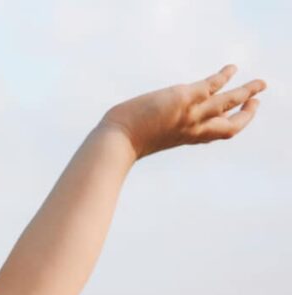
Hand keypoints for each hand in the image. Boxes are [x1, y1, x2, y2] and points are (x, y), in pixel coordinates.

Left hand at [99, 64, 266, 159]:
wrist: (116, 144)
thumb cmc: (121, 144)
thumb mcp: (143, 140)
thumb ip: (150, 135)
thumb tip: (137, 135)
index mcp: (186, 138)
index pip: (215, 135)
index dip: (230, 127)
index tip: (236, 120)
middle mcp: (193, 128)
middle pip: (231, 124)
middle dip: (247, 114)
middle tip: (257, 102)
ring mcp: (190, 114)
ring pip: (229, 103)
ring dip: (248, 92)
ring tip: (261, 84)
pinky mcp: (183, 99)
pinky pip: (211, 85)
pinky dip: (224, 76)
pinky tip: (231, 68)